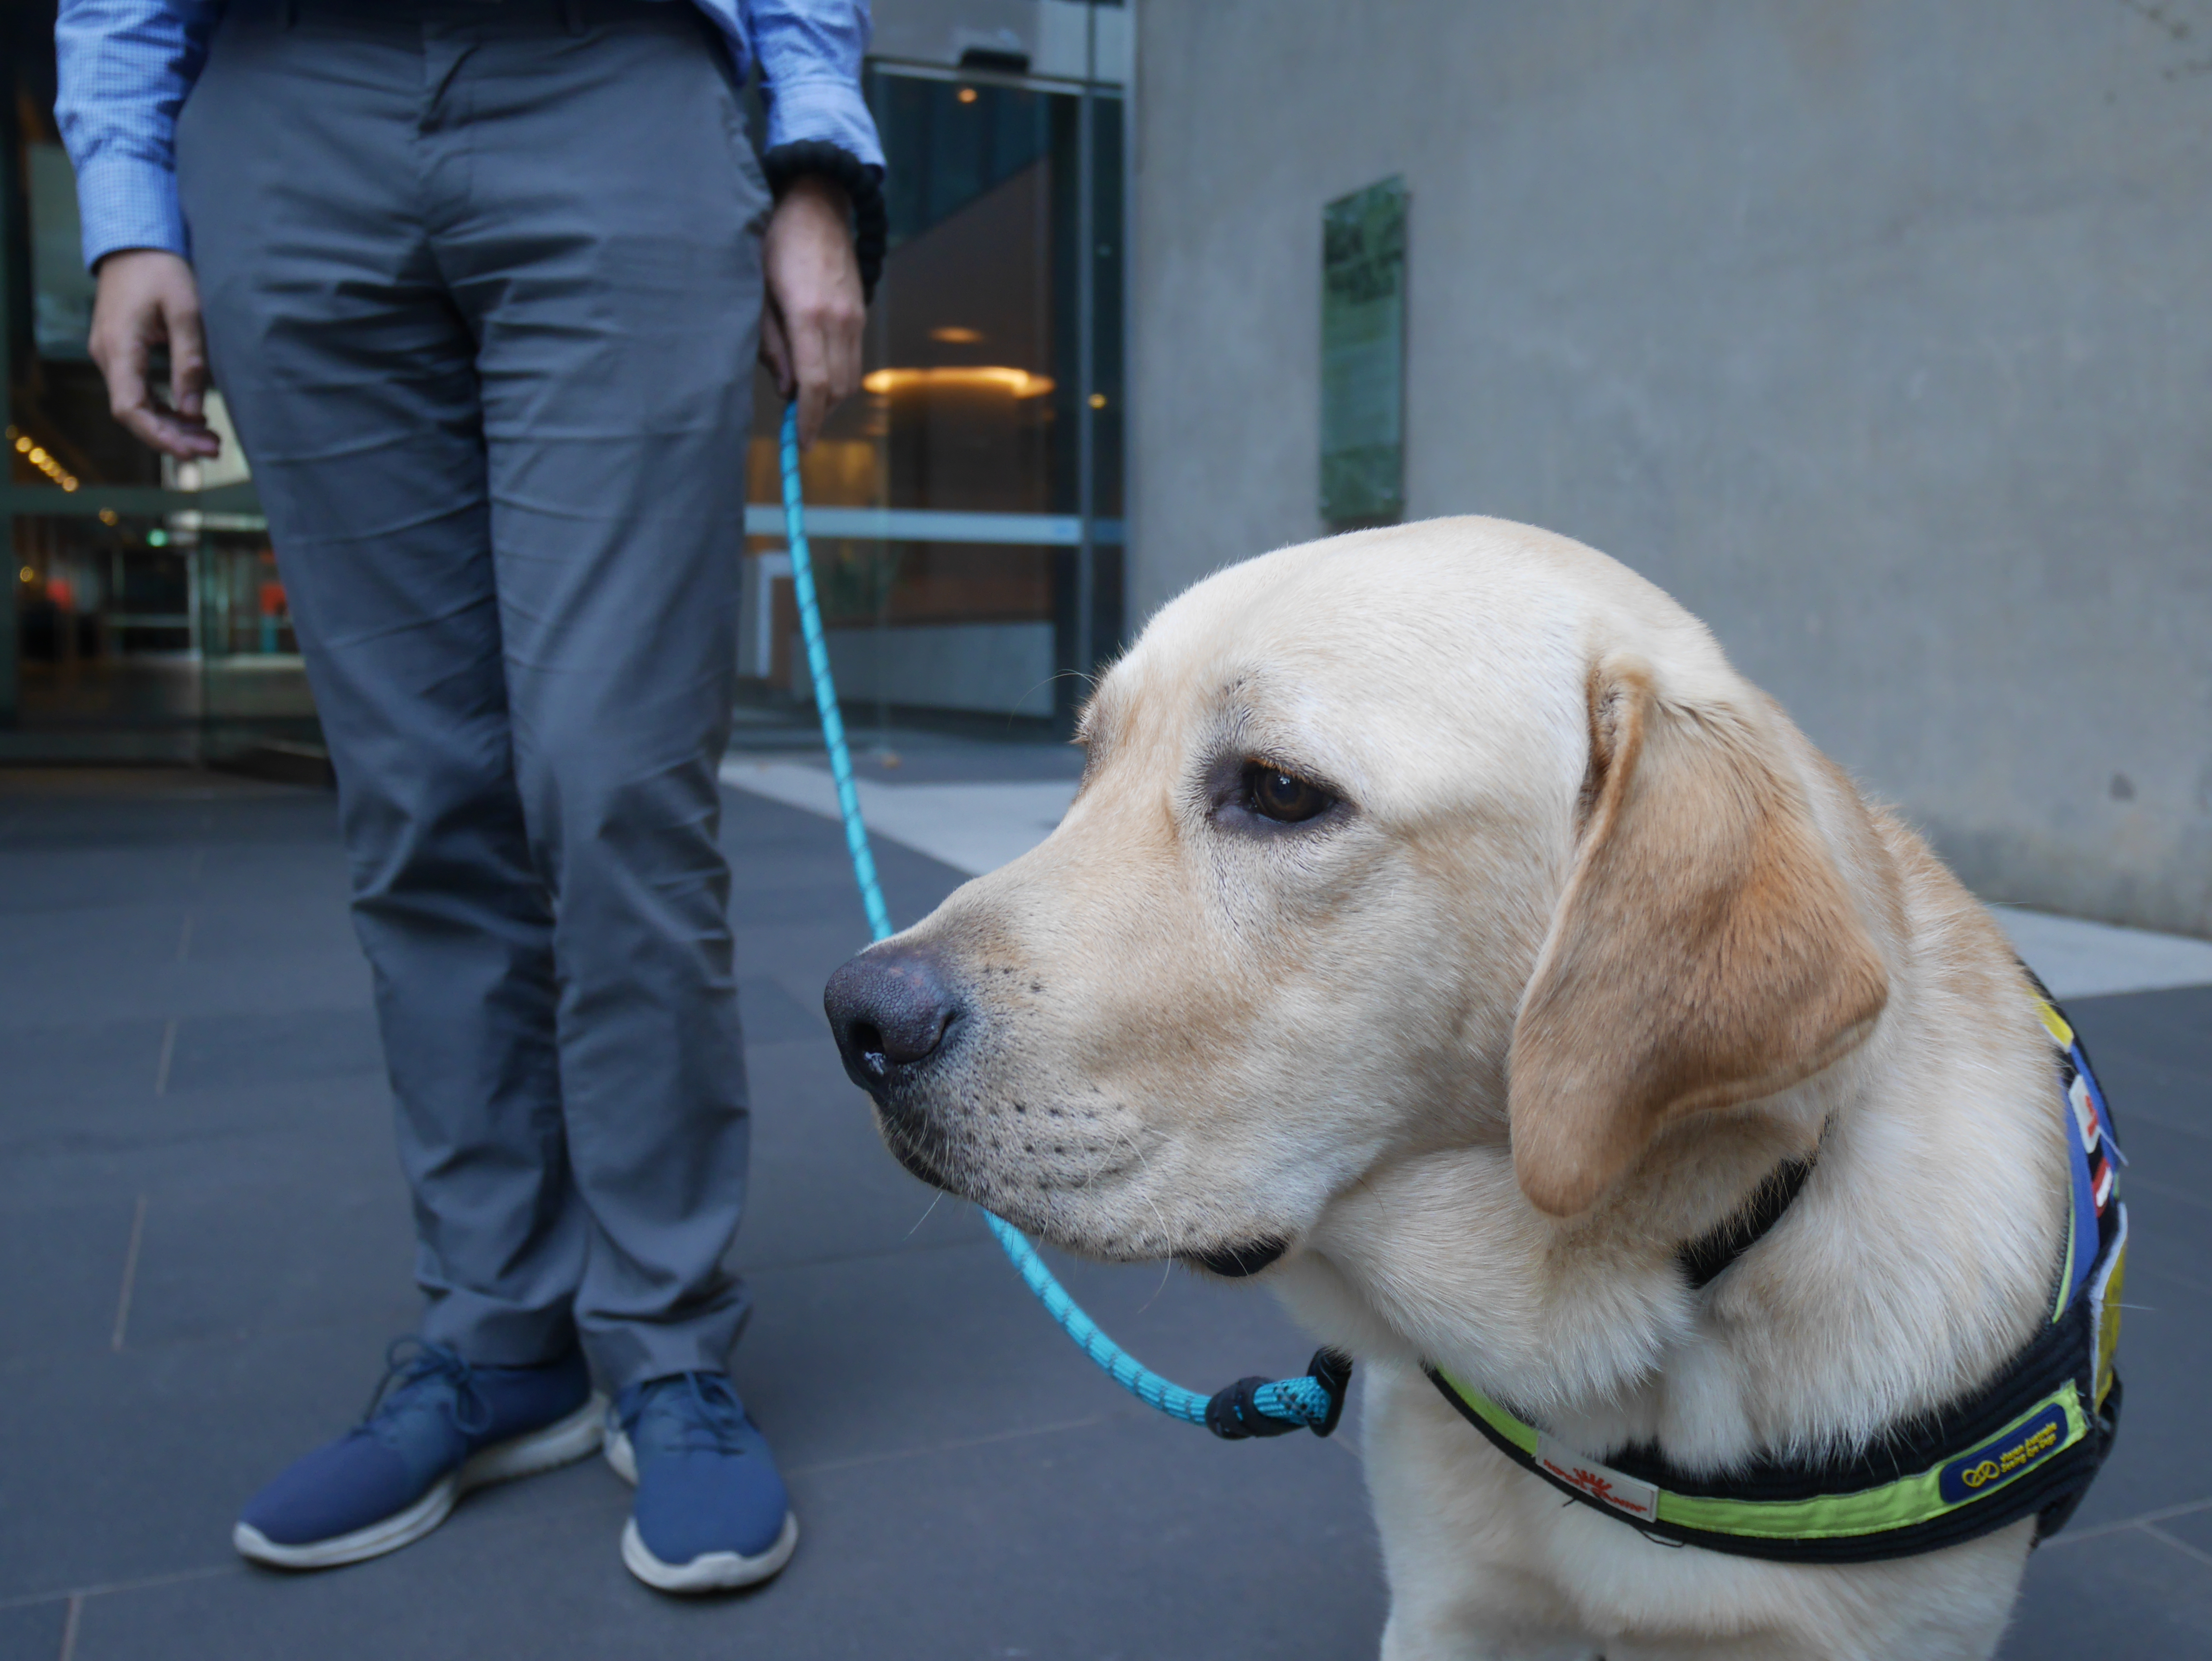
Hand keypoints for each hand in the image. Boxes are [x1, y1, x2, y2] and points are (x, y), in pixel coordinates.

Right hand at [88, 250, 219, 459]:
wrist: (135, 241)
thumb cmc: (162, 270)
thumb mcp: (186, 312)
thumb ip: (189, 361)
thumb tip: (194, 412)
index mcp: (119, 346)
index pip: (130, 408)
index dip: (160, 436)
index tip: (192, 453)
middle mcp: (107, 355)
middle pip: (134, 413)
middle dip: (172, 437)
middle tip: (214, 450)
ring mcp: (111, 355)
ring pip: (137, 404)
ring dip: (171, 425)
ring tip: (211, 440)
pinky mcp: (122, 352)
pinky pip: (139, 390)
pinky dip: (164, 408)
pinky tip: (194, 418)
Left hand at [760, 175, 864, 448]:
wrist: (817, 204)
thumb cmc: (775, 244)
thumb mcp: (757, 292)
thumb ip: (771, 344)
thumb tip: (785, 391)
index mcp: (808, 314)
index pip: (815, 384)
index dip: (808, 420)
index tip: (800, 444)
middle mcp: (839, 319)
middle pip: (838, 388)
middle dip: (819, 413)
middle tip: (796, 424)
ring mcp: (855, 316)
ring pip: (850, 378)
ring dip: (830, 398)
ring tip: (804, 401)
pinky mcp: (860, 312)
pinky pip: (854, 358)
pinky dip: (838, 377)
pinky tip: (816, 375)